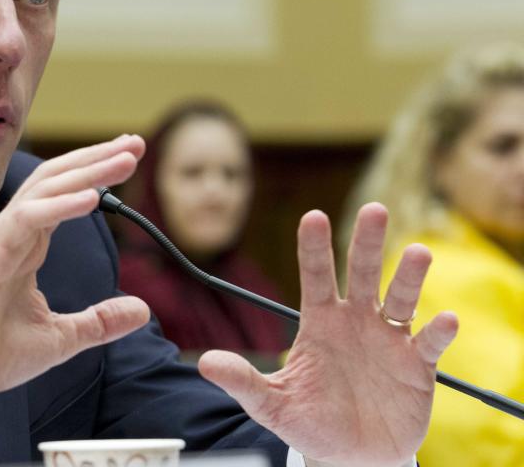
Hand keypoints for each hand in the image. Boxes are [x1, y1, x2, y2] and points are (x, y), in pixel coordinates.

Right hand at [0, 133, 150, 394]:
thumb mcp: (60, 338)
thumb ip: (99, 321)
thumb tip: (142, 310)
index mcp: (28, 246)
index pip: (66, 195)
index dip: (97, 174)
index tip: (130, 159)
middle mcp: (16, 233)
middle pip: (58, 179)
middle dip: (98, 158)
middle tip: (136, 143)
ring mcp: (2, 238)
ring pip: (46, 188)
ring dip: (88, 171)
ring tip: (124, 159)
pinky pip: (28, 217)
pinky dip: (61, 205)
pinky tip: (92, 198)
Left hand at [198, 203, 457, 466]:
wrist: (351, 459)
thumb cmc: (310, 422)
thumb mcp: (272, 404)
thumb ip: (243, 381)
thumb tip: (206, 364)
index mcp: (319, 322)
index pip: (315, 275)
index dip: (314, 247)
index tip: (314, 216)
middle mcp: (355, 321)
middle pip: (361, 273)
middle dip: (367, 242)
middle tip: (373, 210)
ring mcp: (388, 339)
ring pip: (400, 298)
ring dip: (410, 276)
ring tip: (418, 252)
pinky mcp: (417, 365)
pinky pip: (428, 342)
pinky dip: (438, 331)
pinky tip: (445, 320)